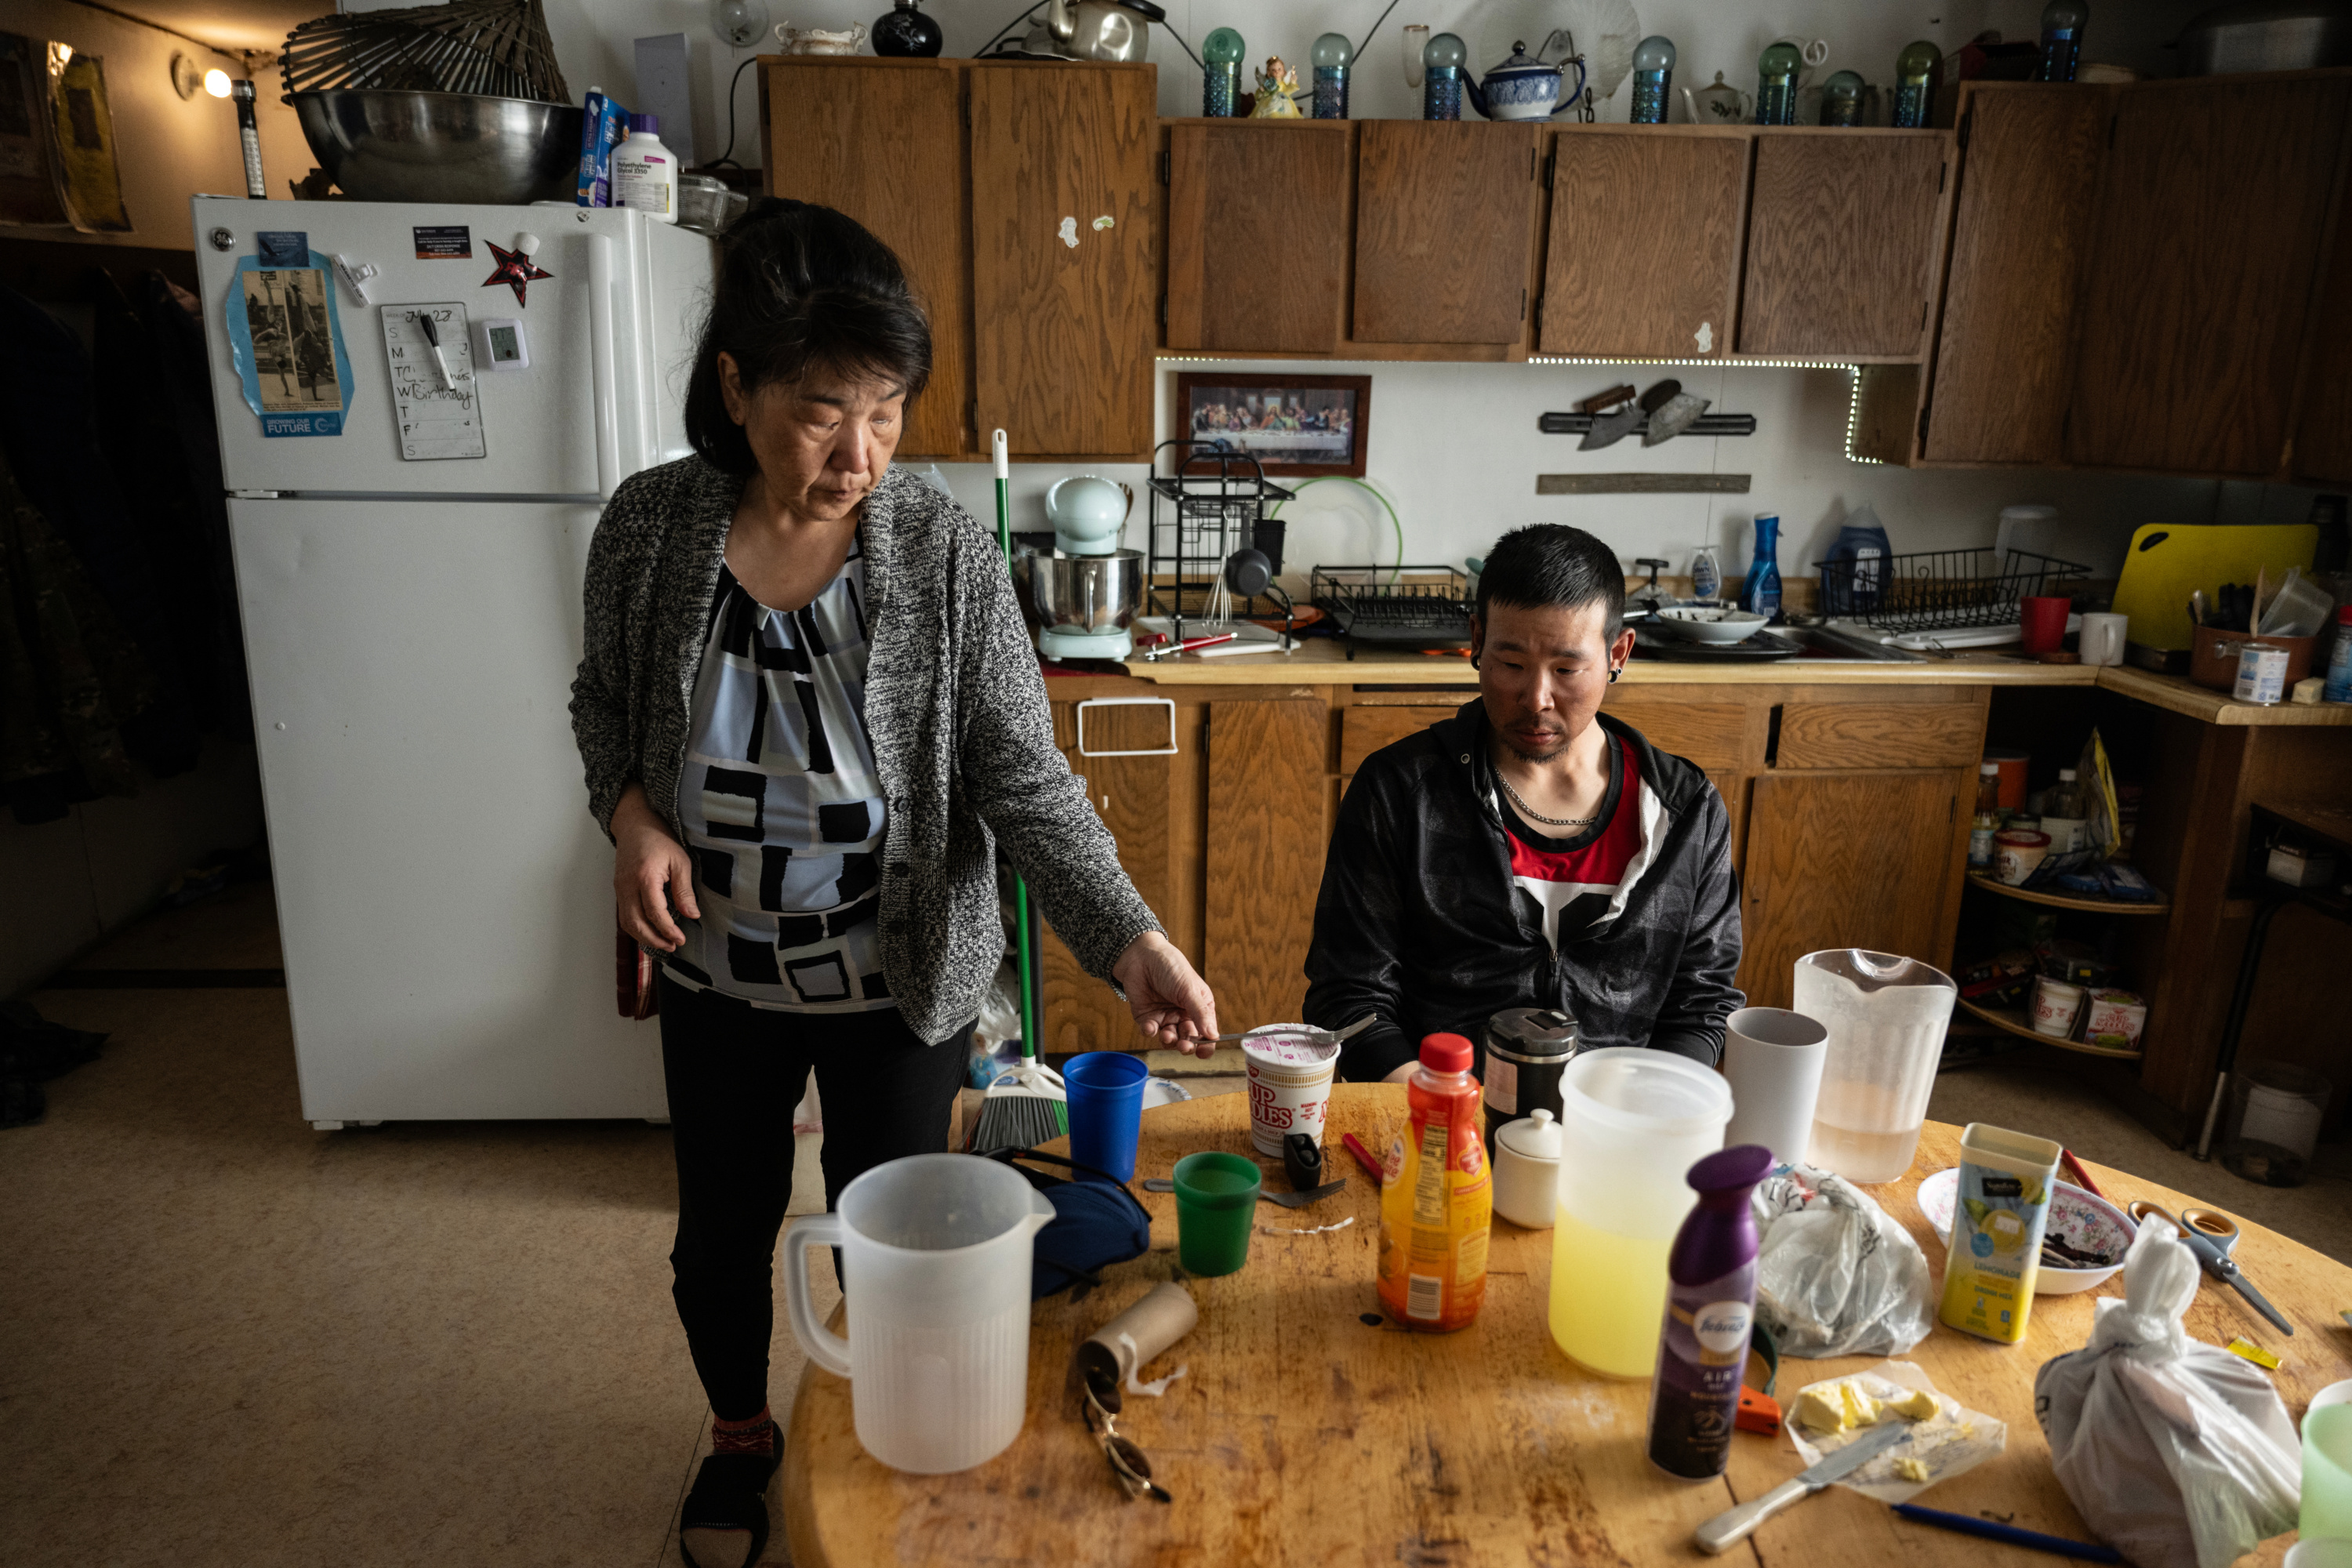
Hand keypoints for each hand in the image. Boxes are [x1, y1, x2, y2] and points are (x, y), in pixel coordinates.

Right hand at [612, 783, 697, 951]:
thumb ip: (684, 890)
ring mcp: (620, 888)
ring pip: (626, 923)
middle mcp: (628, 886)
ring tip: (663, 943)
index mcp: (645, 877)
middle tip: (672, 946)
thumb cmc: (660, 839)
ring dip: (643, 937)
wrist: (636, 824)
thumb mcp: (680, 861)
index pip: (654, 912)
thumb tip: (692, 915)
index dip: (667, 929)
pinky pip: (624, 915)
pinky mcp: (618, 889)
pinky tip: (650, 932)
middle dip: (654, 939)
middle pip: (635, 923)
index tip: (680, 939)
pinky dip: (635, 928)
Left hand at [1110, 931, 1217, 1056]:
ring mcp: (1165, 1017)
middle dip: (1187, 1045)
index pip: (1207, 1032)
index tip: (1203, 1052)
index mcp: (1199, 1007)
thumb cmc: (1170, 966)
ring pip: (1170, 1039)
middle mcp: (1183, 1014)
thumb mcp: (1189, 988)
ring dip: (1170, 1040)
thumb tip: (1213, 1035)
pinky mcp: (1147, 1017)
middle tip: (1184, 1046)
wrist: (1141, 955)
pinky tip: (1150, 1026)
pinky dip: (1151, 1032)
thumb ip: (1200, 1013)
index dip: (1206, 1044)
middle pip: (1189, 1039)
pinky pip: (1150, 1032)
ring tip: (1167, 1034)